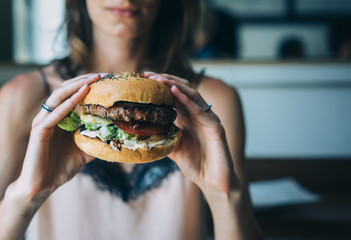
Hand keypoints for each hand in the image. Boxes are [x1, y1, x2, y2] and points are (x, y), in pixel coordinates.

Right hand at [15, 74, 102, 202]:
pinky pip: (55, 114)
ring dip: (76, 86)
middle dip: (84, 80)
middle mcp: (50, 116)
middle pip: (66, 90)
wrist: (42, 186)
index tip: (107, 80)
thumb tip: (117, 136)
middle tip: (102, 74)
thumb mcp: (85, 150)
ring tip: (93, 79)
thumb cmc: (61, 167)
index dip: (88, 85)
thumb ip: (96, 140)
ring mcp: (43, 122)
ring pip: (58, 97)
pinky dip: (69, 103)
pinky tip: (82, 95)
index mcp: (60, 118)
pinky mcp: (39, 131)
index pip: (73, 95)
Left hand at [144, 72, 239, 193]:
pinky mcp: (216, 127)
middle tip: (148, 74)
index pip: (174, 96)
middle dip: (166, 80)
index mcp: (188, 118)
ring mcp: (208, 119)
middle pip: (182, 91)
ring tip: (159, 79)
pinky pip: (200, 110)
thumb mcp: (173, 148)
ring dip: (175, 85)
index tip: (144, 79)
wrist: (214, 183)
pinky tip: (174, 92)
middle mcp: (198, 115)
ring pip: (192, 95)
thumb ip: (162, 137)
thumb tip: (141, 131)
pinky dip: (187, 100)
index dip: (161, 86)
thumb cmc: (196, 165)